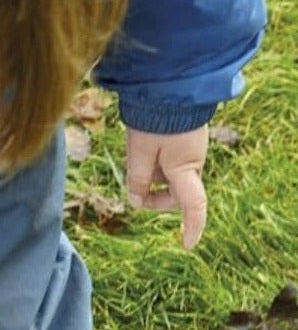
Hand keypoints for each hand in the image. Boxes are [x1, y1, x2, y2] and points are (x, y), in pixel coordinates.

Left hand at [125, 126, 208, 248]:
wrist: (167, 85)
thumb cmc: (154, 118)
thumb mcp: (140, 151)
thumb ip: (138, 178)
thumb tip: (137, 201)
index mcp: (185, 167)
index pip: (194, 205)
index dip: (192, 227)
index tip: (187, 244)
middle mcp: (193, 162)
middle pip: (176, 194)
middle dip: (156, 199)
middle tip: (136, 193)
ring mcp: (190, 152)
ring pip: (170, 179)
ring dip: (152, 178)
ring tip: (136, 157)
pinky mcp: (184, 143)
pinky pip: (169, 164)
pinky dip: (155, 165)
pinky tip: (142, 149)